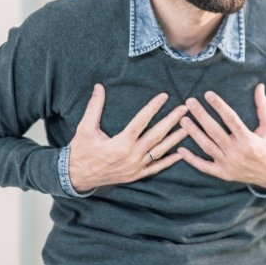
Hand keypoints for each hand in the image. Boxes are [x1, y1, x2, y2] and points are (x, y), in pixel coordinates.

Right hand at [68, 84, 188, 191]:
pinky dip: (169, 162)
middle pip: (156, 135)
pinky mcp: (136, 175)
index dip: (153, 107)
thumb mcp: (84, 128)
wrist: (76, 177)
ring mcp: (136, 167)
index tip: (165, 96)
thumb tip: (99, 86)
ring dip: (175, 139)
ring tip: (188, 127)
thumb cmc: (81, 151)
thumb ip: (94, 107)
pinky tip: (181, 154)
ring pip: (160, 151)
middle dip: (172, 120)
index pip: (141, 121)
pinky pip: (156, 168)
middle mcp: (131, 156)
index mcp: (120, 143)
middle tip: (185, 108)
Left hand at [178, 83, 265, 189]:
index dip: (219, 106)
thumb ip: (264, 107)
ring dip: (193, 133)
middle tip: (189, 102)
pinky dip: (191, 160)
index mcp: (248, 140)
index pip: (230, 119)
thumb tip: (260, 86)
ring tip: (183, 120)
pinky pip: (204, 167)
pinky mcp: (223, 174)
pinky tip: (180, 150)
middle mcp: (236, 152)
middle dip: (201, 115)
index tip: (208, 94)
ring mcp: (228, 164)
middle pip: (214, 131)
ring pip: (207, 147)